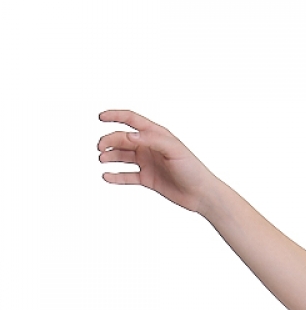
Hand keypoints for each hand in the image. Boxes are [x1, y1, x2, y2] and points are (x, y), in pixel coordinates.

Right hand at [97, 110, 217, 213]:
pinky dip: (116, 176)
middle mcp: (149, 146)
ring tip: (102, 160)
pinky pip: (127, 176)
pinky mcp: (147, 179)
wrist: (201, 194)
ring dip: (110, 156)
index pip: (131, 119)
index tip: (100, 117)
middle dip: (109, 141)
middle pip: (123, 139)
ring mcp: (148, 162)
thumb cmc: (192, 169)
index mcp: (156, 134)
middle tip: (100, 148)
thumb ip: (152, 139)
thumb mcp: (174, 150)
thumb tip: (129, 135)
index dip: (115, 115)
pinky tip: (106, 176)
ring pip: (122, 156)